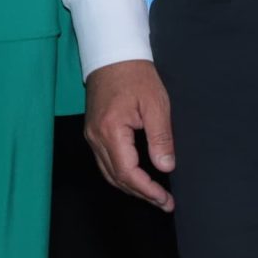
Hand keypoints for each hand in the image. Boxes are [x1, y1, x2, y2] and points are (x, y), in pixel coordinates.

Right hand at [83, 59, 175, 209]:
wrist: (113, 54)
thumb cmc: (136, 76)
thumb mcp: (156, 104)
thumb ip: (161, 138)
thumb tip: (166, 167)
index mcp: (111, 131)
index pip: (128, 173)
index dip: (147, 190)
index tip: (165, 200)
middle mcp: (96, 137)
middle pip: (116, 178)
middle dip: (141, 194)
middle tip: (164, 203)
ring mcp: (91, 135)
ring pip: (108, 173)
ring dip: (130, 187)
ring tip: (153, 195)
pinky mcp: (93, 131)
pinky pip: (105, 162)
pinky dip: (121, 175)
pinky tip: (136, 177)